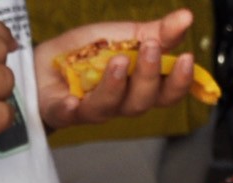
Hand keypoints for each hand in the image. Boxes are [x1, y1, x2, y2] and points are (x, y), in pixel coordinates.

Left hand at [37, 8, 195, 130]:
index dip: (179, 81)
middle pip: (141, 103)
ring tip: (118, 60)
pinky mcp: (62, 111)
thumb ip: (157, 32)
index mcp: (138, 86)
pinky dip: (71, 108)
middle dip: (148, 76)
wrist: (45, 60)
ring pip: (108, 108)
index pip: (166, 92)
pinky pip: (68, 114)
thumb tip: (187, 17)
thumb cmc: (90, 52)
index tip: (186, 58)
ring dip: (115, 85)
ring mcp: (91, 109)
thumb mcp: (126, 34)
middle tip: (150, 48)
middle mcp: (119, 103)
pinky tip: (73, 101)